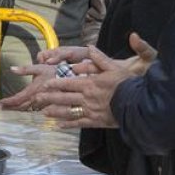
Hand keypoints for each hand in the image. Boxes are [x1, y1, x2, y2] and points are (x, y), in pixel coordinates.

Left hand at [0, 63, 57, 111]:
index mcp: (33, 91)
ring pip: (27, 109)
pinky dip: (27, 110)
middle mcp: (37, 100)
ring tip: (10, 108)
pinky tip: (24, 108)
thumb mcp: (39, 68)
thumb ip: (25, 69)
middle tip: (2, 108)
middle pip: (20, 106)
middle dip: (10, 107)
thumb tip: (12, 69)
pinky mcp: (48, 106)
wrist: (71, 80)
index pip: (17, 99)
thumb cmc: (55, 72)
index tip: (0, 103)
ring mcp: (42, 104)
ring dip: (18, 109)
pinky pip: (35, 110)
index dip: (7, 102)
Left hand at [34, 41, 153, 127]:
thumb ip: (100, 59)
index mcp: (89, 84)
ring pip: (68, 111)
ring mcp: (90, 111)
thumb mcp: (114, 68)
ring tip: (44, 112)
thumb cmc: (126, 85)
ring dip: (55, 112)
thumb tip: (89, 47)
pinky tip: (59, 126)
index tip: (44, 84)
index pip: (68, 83)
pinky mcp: (95, 122)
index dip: (55, 84)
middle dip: (49, 98)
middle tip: (37, 99)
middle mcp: (87, 98)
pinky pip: (79, 123)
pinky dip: (68, 125)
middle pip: (64, 98)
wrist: (137, 105)